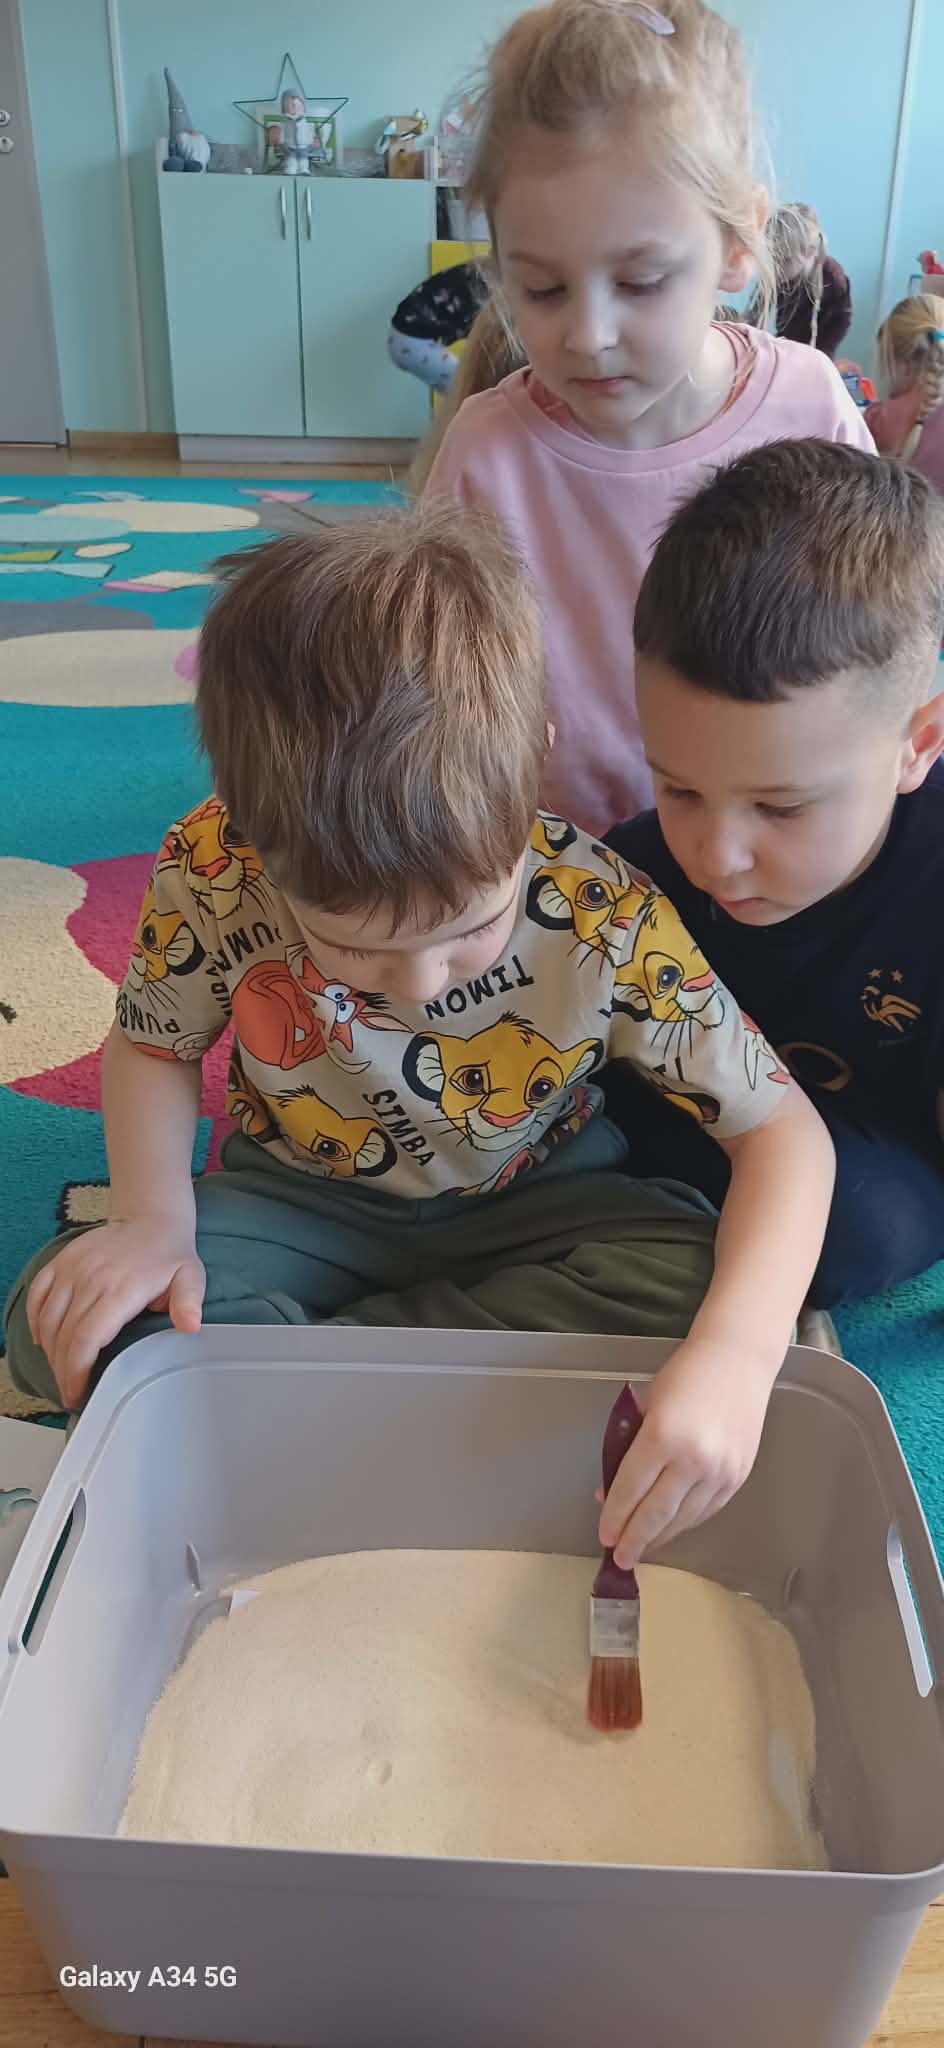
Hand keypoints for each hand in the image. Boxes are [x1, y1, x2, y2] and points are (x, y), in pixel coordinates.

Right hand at [26, 1217, 204, 1409]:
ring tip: (61, 1373)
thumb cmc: (170, 1255)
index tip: (78, 1394)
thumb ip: (188, 1303)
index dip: (77, 1370)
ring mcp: (72, 1269)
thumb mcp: (190, 1278)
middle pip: (65, 1336)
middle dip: (63, 1371)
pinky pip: (37, 1296)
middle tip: (69, 1393)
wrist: (149, 1218)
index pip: (87, 1338)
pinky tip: (44, 1342)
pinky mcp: (61, 1262)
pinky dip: (35, 1322)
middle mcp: (90, 1280)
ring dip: (50, 1352)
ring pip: (48, 1320)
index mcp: (120, 1290)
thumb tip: (190, 1326)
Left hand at [597, 1336, 773, 1566]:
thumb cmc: (685, 1376)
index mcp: (662, 1436)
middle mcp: (694, 1459)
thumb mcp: (644, 1407)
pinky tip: (670, 1528)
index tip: (604, 1537)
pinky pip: (706, 1511)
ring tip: (642, 1547)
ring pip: (683, 1519)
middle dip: (635, 1540)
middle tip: (620, 1558)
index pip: (631, 1490)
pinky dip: (685, 1523)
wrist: (738, 1361)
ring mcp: (720, 1472)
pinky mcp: (738, 1477)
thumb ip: (627, 1450)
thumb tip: (611, 1493)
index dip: (615, 1517)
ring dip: (660, 1537)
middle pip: (656, 1514)